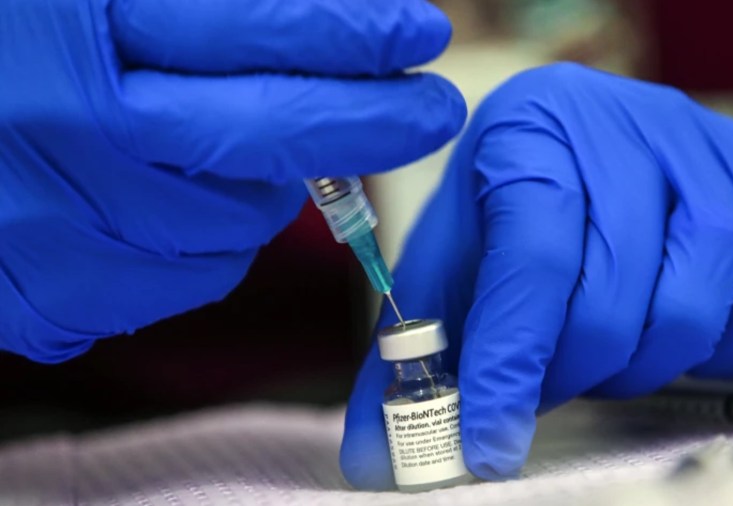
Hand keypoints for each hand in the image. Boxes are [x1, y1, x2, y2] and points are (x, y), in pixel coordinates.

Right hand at [0, 0, 464, 361]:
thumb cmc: (10, 48)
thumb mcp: (98, 4)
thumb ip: (213, 19)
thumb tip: (339, 35)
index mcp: (73, 19)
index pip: (254, 26)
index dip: (353, 34)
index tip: (420, 35)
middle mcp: (64, 123)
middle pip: (267, 136)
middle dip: (369, 123)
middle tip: (431, 110)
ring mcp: (50, 221)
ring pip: (237, 223)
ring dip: (261, 190)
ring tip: (224, 153)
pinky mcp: (43, 297)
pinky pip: (184, 280)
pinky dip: (204, 245)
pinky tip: (169, 206)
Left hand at [341, 63, 732, 487]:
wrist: (598, 136)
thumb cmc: (515, 201)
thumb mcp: (452, 258)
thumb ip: (415, 353)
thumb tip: (377, 457)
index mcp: (532, 132)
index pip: (531, 262)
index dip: (512, 365)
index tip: (490, 445)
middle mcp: (630, 124)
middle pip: (618, 293)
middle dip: (577, 369)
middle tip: (553, 380)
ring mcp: (716, 148)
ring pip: (699, 302)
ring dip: (647, 361)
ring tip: (611, 353)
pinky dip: (728, 345)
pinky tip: (679, 327)